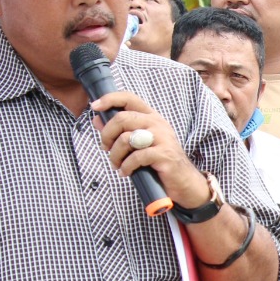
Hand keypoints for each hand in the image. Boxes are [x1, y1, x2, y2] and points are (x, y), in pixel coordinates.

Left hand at [91, 90, 210, 207]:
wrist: (184, 181)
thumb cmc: (160, 162)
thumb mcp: (139, 143)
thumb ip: (119, 131)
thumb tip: (97, 120)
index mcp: (151, 117)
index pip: (129, 98)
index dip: (110, 99)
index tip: (95, 106)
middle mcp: (157, 124)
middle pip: (122, 118)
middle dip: (107, 134)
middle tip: (105, 148)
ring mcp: (162, 138)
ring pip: (126, 138)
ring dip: (115, 154)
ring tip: (116, 164)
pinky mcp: (164, 155)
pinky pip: (136, 157)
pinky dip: (126, 166)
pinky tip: (126, 172)